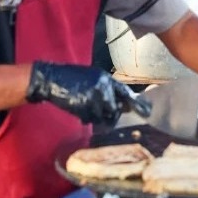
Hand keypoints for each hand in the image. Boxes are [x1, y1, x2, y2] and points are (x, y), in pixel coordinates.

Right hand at [26, 61, 150, 124]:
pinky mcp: (82, 106)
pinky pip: (90, 119)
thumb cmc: (73, 79)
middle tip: (98, 112)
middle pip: (115, 110)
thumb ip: (108, 90)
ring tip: (85, 108)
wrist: (51, 78)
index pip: (125, 94)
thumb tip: (126, 106)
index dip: (136, 104)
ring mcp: (93, 97)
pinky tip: (79, 110)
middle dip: (109, 115)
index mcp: (106, 79)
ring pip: (102, 116)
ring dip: (95, 117)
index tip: (146, 113)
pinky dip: (85, 118)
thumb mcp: (93, 78)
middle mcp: (102, 87)